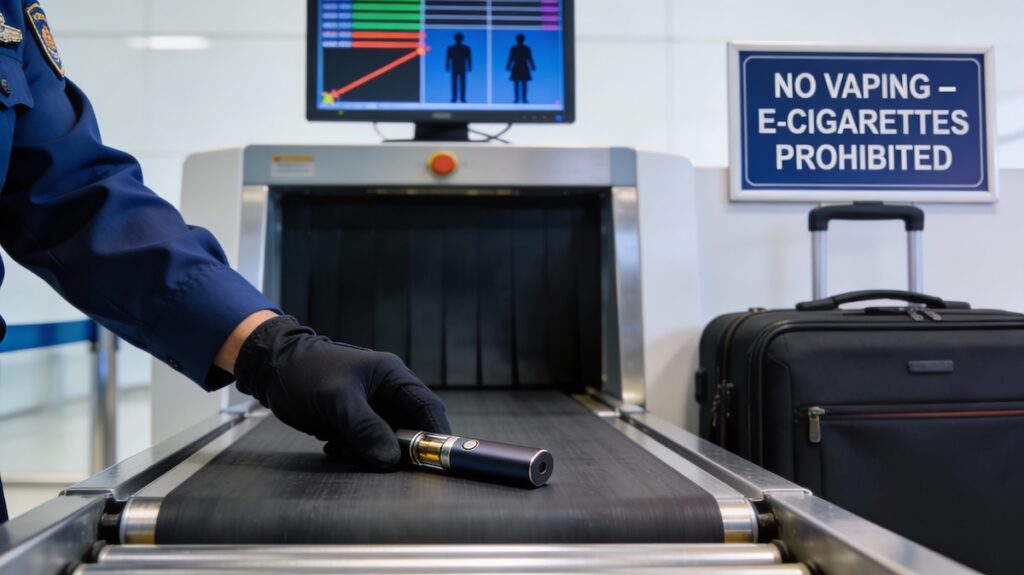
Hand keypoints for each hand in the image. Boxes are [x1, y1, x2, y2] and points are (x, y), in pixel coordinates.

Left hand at [233, 316, 450, 468]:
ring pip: (385, 439)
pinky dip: (353, 450)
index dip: (434, 434)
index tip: (434, 460)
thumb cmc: (305, 372)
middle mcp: (386, 391)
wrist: (270, 369)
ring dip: (368, 451)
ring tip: (343, 447)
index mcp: (392, 376)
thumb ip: (366, 428)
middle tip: (378, 461)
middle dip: (395, 448)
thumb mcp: (337, 400)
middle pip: (408, 428)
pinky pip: (365, 442)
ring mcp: (371, 406)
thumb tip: (390, 459)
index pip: (427, 406)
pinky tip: (333, 444)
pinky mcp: (355, 418)